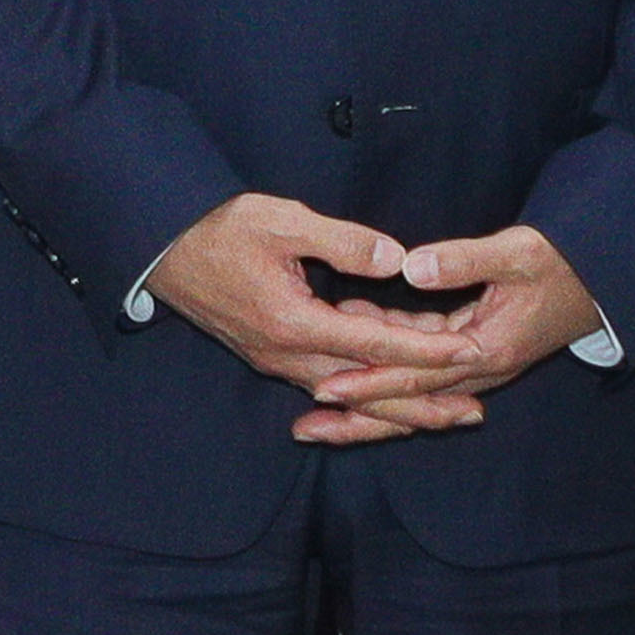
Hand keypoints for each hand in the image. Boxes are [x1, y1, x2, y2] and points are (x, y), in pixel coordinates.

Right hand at [147, 193, 485, 445]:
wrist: (162, 250)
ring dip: (397, 404)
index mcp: (293, 323)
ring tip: (445, 412)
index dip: (423, 350)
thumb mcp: (282, 221)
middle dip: (421, 405)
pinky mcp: (272, 354)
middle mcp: (286, 354)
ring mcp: (277, 360)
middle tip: (473, 413)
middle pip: (366, 390)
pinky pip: (329, 380)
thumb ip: (342, 242)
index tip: (467, 354)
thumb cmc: (219, 229)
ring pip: (349, 393)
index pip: (373, 343)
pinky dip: (366, 387)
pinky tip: (392, 384)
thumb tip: (395, 259)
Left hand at [303, 224, 605, 428]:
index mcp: (487, 351)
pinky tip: (349, 355)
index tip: (325, 386)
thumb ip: (465, 260)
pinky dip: (387, 372)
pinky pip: (421, 372)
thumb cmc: (564, 264)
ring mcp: (475, 366)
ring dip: (366, 404)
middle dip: (356, 417)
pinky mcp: (470, 353)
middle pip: (409, 403)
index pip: (417, 375)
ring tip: (316, 415)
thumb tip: (412, 268)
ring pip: (411, 395)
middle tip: (305, 427)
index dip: (370, 381)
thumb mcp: (519, 253)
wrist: (601, 282)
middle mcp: (478, 370)